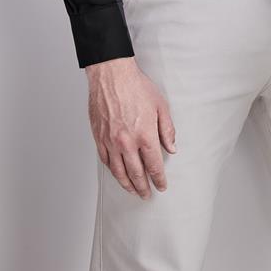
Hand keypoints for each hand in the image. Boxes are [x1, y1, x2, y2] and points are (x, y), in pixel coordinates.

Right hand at [86, 57, 176, 198]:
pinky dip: (112, 170)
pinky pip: (106, 160)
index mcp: (145, 135)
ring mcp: (111, 141)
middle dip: (143, 187)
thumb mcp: (160, 105)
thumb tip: (171, 148)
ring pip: (119, 171)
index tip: (161, 186)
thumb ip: (167, 129)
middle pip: (136, 173)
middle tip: (147, 194)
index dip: (159, 178)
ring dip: (127, 184)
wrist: (112, 75)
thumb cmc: (136, 87)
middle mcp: (127, 142)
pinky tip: (117, 174)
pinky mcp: (99, 137)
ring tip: (133, 190)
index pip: (154, 165)